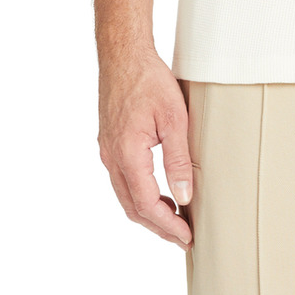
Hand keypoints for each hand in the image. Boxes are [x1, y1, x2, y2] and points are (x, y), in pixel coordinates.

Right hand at [98, 51, 193, 248]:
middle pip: (133, 208)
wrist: (123, 55)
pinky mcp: (110, 145)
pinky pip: (124, 181)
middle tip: (184, 238)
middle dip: (159, 227)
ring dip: (150, 213)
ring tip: (177, 221)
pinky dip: (142, 196)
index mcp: (126, 154)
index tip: (187, 236)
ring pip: (126, 197)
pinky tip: (162, 195)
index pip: (146, 204)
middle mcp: (111, 157)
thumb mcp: (175, 119)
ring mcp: (108, 152)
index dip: (168, 225)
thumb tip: (184, 196)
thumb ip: (178, 160)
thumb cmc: (149, 80)